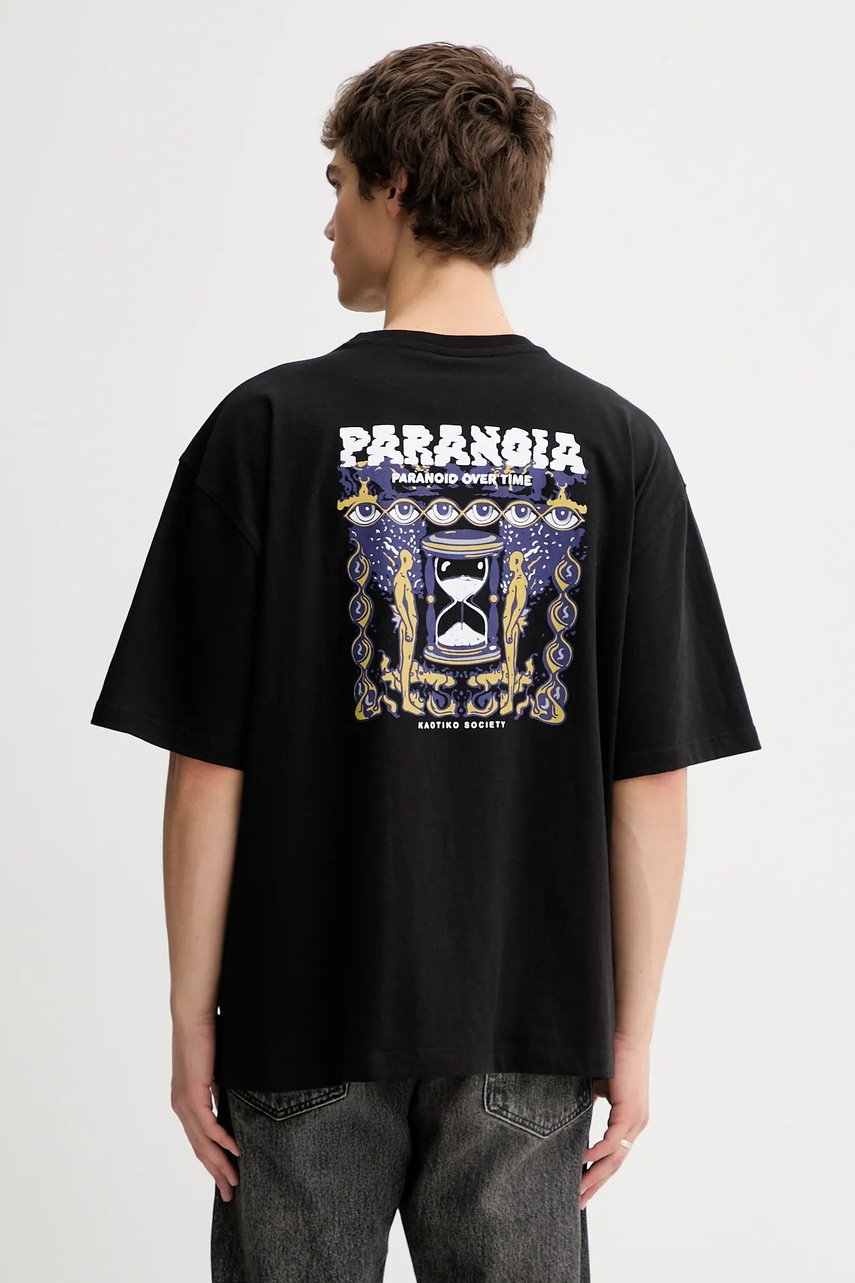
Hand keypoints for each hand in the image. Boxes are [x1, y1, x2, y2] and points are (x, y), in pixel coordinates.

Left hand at [170, 1017, 239, 1201]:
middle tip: (231, 1193)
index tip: (226, 1177)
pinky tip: (236, 1151)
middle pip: (200, 1149)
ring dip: (220, 1164)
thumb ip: (217, 1091)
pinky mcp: (192, 1095)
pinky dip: (222, 1141)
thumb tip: (228, 1106)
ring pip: (203, 1143)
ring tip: (235, 1180)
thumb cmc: (205, 1037)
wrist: (193, 1017)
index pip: (199, 1140)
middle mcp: (181, 1107)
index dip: (212, 1161)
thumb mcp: (215, 1071)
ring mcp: (185, 1103)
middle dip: (217, 1173)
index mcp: (185, 1102)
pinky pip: (209, 1126)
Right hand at [580, 1034, 649, 1209]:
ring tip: (578, 1189)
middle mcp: (636, 1126)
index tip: (583, 1187)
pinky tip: (582, 1161)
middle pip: (615, 1165)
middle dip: (596, 1185)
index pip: (614, 1156)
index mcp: (630, 1122)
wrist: (626, 1037)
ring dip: (595, 1176)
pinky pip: (611, 1142)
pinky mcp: (629, 1113)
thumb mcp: (599, 1086)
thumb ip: (592, 1102)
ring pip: (614, 1159)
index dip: (599, 1173)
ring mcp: (635, 1121)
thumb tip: (573, 1111)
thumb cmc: (613, 1057)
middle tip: (579, 1203)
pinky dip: (596, 1153)